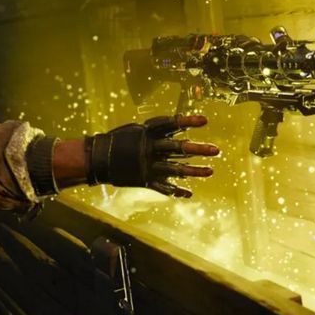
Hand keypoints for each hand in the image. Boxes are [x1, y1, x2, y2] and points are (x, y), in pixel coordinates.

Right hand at [86, 114, 219, 197]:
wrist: (97, 159)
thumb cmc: (117, 140)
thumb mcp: (135, 130)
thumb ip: (155, 132)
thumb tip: (178, 129)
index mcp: (146, 133)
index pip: (170, 124)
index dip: (187, 121)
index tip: (205, 120)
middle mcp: (149, 149)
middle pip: (177, 148)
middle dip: (198, 150)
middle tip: (216, 150)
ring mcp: (147, 166)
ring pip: (175, 169)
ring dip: (194, 171)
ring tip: (211, 171)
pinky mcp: (143, 180)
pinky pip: (163, 187)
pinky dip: (176, 191)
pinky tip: (189, 193)